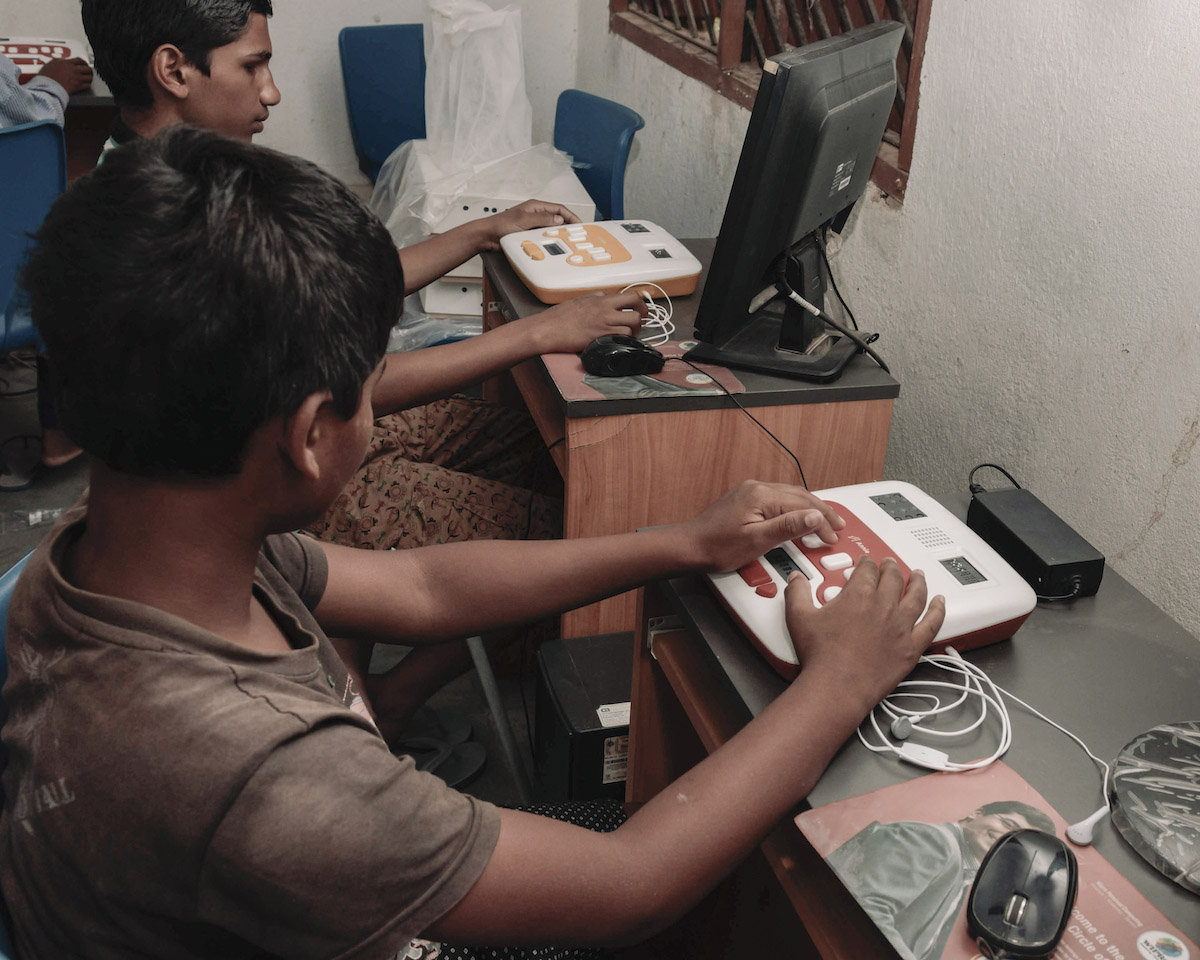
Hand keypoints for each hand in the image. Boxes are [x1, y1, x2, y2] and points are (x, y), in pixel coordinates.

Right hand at [38, 57, 92, 94]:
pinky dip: (88, 85)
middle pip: (86, 68)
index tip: (84, 64)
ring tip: (89, 79)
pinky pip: (87, 85)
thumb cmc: (45, 77)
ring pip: (89, 76)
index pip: (79, 60)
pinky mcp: (77, 86)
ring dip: (90, 78)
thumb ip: (56, 63)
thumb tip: (58, 62)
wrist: (46, 86)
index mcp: (65, 63)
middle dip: (88, 70)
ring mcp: (76, 78)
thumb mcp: (49, 65)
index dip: (83, 62)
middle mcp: (72, 69)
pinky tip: (86, 85)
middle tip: (88, 72)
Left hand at [479, 199, 580, 249]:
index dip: (571, 216)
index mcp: (536, 206)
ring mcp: (533, 225)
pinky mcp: (529, 234)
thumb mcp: (524, 220)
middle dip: (567, 225)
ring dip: (558, 233)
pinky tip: (553, 244)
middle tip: (576, 234)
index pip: (559, 209)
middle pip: (557, 219)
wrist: (488, 236)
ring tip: (567, 240)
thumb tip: (558, 220)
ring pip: (551, 228)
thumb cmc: (500, 225)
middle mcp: (536, 214)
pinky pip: (544, 236)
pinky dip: (550, 240)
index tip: (579, 224)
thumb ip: (542, 219)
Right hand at [523, 291, 648, 353]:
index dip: (639, 303)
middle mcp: (606, 309)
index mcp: (601, 299)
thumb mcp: (581, 300)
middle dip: (642, 315)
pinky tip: (619, 341)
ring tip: (628, 334)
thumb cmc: (559, 317)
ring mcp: (605, 323)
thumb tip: (605, 298)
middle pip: (637, 308)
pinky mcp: (602, 337)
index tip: (639, 309)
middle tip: (640, 322)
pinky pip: (623, 337)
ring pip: (633, 324)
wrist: (548, 329)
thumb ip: (596, 298)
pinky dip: (625, 340)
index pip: (630, 296)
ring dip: (634, 330)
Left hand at [678, 480, 845, 573]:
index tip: (833, 534)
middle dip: (821, 511)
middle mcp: (756, 488)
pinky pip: (778, 500)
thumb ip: (788, 527)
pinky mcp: (745, 500)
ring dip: (809, 509)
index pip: (803, 504)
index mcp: (761, 496)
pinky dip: (794, 509)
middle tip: (837, 525)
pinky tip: (799, 517)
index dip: (822, 520)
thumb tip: (815, 516)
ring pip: (790, 496)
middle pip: (799, 496)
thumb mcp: (758, 540)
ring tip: (824, 521)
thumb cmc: (717, 547)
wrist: (690, 547)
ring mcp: (750, 492)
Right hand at [785, 557, 945, 712]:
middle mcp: (883, 606)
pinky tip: (940, 603)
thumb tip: (796, 579)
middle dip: (890, 567)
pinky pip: (931, 624)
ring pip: (916, 596)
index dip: (866, 563)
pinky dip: (938, 611)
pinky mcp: (911, 647)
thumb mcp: (799, 618)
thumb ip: (798, 593)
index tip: (866, 562)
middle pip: (893, 578)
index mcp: (858, 595)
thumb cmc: (820, 655)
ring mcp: (900, 626)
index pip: (867, 569)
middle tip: (889, 564)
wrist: (837, 686)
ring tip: (918, 575)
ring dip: (918, 582)